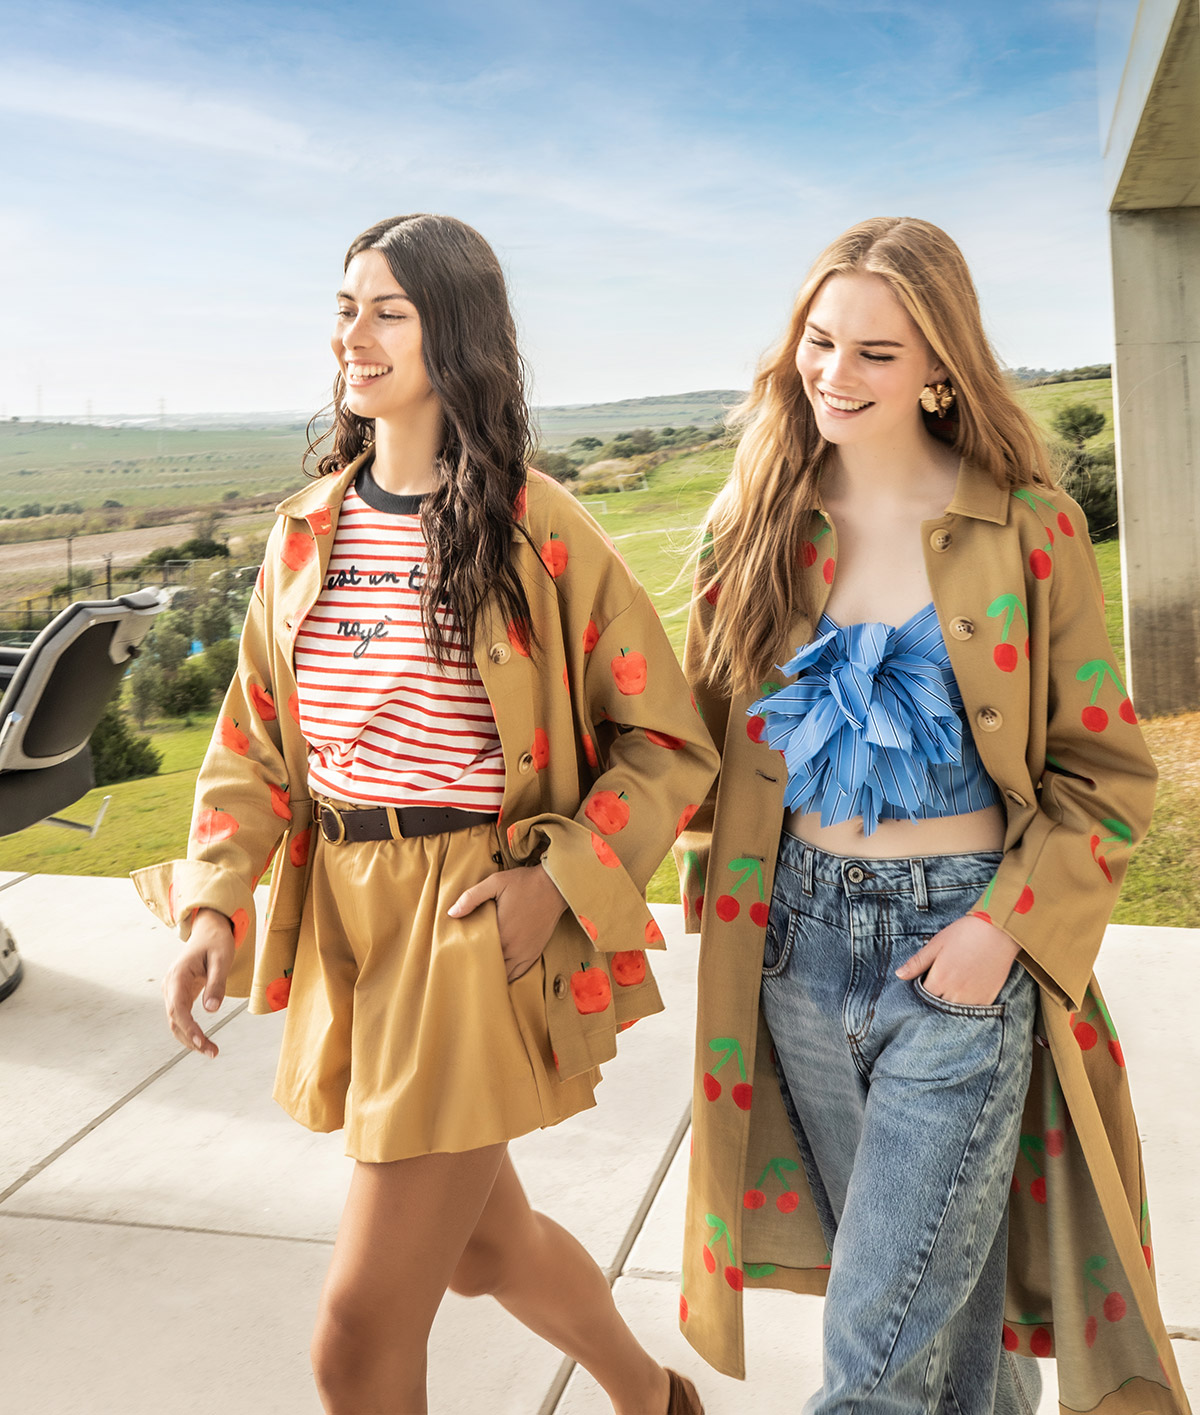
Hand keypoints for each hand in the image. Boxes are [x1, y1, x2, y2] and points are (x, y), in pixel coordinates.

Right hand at [162, 907, 235, 1057]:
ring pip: (176, 1021)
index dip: (188, 1028)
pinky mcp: (179, 994)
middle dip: (191, 1039)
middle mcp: (170, 985)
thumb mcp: (222, 959)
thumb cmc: (217, 942)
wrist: (209, 930)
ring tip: (211, 1051)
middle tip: (212, 1052)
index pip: (178, 1008)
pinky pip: (181, 1016)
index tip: (201, 1042)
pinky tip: (203, 1041)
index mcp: (178, 975)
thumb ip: (217, 984)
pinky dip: (190, 1030)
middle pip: (174, 1019)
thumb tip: (211, 1010)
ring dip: (190, 1038)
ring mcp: (172, 990)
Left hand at [448, 865, 567, 980]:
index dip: (467, 956)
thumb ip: (471, 897)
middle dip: (478, 967)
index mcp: (501, 932)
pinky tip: (500, 974)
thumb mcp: (495, 882)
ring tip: (481, 971)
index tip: (457, 956)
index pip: (478, 954)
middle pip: (490, 967)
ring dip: (493, 973)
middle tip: (466, 965)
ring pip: (504, 974)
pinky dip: (508, 976)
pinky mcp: (534, 953)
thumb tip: (451, 913)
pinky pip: (519, 973)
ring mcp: (525, 953)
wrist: (555, 886)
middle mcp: (513, 947)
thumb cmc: (525, 883)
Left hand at [894, 913, 1019, 1007]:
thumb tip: (899, 975)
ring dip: (951, 1002)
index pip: (923, 995)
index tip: (927, 978)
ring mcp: (973, 998)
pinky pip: (973, 1010)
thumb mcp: (936, 944)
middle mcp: (955, 993)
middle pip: (938, 1004)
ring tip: (954, 985)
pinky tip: (968, 990)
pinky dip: (967, 1004)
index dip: (923, 987)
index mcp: (940, 979)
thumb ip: (917, 963)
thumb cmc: (965, 933)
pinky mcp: (988, 999)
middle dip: (936, 995)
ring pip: (955, 1010)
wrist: (998, 931)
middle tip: (943, 980)